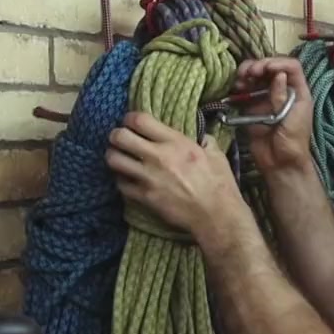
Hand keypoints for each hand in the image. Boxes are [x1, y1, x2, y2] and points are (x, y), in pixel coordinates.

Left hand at [105, 112, 247, 240]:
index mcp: (176, 142)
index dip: (131, 118)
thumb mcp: (216, 155)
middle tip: (120, 139)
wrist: (215, 215)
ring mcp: (148, 178)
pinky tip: (128, 179)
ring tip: (120, 158)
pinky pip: (120, 184)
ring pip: (113, 160)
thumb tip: (202, 138)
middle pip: (120, 137)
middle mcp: (158, 156)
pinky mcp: (144, 197)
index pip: (140, 120)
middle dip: (116, 135)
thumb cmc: (219, 185)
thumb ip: (206, 141)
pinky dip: (121, 180)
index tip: (132, 122)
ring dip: (114, 156)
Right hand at [233, 57, 314, 172]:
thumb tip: (278, 74)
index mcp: (298, 91)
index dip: (277, 62)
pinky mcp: (253, 106)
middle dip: (258, 65)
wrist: (280, 164)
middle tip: (249, 73)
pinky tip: (236, 88)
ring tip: (240, 79)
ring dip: (247, 73)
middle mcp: (282, 90)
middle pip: (271, 67)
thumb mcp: (291, 117)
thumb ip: (282, 96)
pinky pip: (246, 91)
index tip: (263, 68)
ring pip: (256, 76)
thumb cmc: (293, 142)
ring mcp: (267, 97)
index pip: (291, 66)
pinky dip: (240, 87)